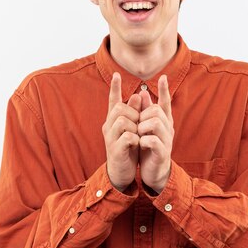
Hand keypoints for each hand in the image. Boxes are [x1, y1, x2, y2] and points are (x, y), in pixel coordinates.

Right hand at [102, 72, 140, 191]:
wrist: (121, 173)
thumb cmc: (128, 150)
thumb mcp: (133, 129)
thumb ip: (135, 113)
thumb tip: (138, 94)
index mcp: (113, 121)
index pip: (113, 100)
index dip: (114, 88)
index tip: (116, 74)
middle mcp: (108, 127)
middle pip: (119, 108)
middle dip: (133, 114)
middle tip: (139, 125)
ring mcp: (110, 138)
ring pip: (123, 121)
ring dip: (135, 126)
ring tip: (138, 136)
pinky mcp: (115, 149)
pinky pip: (128, 136)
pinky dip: (136, 138)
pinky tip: (137, 144)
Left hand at [138, 75, 173, 193]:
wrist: (154, 173)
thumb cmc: (149, 149)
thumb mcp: (146, 129)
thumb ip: (145, 112)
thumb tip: (143, 92)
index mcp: (163, 122)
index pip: (166, 103)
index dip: (165, 90)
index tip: (163, 76)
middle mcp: (168, 129)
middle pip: (156, 110)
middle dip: (143, 115)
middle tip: (138, 126)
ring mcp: (166, 140)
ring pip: (155, 123)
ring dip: (142, 127)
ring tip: (139, 135)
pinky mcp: (162, 153)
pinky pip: (153, 140)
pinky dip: (144, 140)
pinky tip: (141, 144)